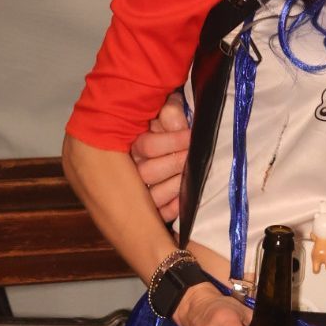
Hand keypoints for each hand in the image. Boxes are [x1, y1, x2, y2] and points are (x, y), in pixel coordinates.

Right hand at [131, 93, 190, 222]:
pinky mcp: (153, 208)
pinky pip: (160, 213)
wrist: (176, 140)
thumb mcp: (169, 112)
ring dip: (176, 185)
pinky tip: (185, 198)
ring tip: (193, 176)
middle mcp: (132, 169)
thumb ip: (171, 112)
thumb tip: (176, 121)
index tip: (190, 136)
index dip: (171, 141)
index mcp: (133, 144)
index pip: (147, 146)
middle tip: (193, 156)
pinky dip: (174, 207)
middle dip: (175, 163)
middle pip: (148, 172)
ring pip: (152, 196)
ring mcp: (141, 191)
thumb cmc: (172, 125)